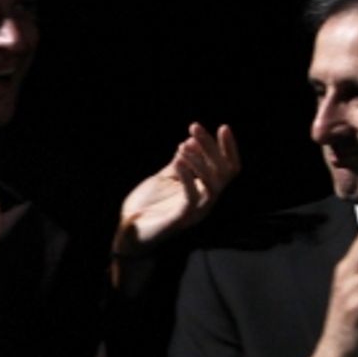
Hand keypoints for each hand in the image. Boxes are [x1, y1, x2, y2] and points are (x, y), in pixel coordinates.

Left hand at [113, 123, 239, 259]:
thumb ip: (179, 163)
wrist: (128, 229)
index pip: (227, 169)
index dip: (229, 149)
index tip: (223, 127)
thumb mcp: (165, 177)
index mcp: (204, 191)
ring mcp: (195, 212)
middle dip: (210, 147)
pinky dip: (187, 176)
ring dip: (200, 161)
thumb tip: (189, 141)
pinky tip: (177, 160)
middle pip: (222, 172)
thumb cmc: (147, 205)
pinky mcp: (182, 219)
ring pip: (213, 185)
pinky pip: (192, 197)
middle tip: (194, 127)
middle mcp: (205, 202)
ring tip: (183, 145)